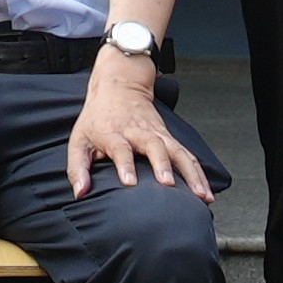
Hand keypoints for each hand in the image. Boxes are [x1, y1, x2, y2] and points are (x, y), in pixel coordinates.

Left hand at [61, 59, 204, 196]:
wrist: (119, 87)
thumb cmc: (97, 118)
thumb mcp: (79, 140)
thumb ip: (77, 168)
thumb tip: (80, 193)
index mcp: (113, 133)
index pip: (120, 148)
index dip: (124, 165)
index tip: (130, 182)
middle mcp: (138, 133)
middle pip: (154, 146)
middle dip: (162, 165)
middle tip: (168, 184)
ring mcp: (158, 134)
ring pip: (178, 152)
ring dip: (190, 173)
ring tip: (200, 195)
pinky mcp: (169, 138)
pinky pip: (188, 156)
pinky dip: (199, 174)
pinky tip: (205, 192)